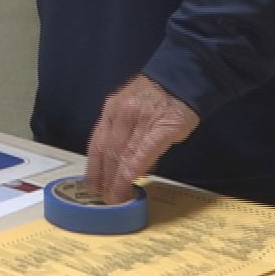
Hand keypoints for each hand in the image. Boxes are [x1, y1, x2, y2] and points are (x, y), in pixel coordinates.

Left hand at [83, 75, 199, 203]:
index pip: (97, 143)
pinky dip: (135, 168)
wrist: (182, 77)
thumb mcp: (130, 107)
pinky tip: (131, 181)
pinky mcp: (162, 127)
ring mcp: (140, 120)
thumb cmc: (157, 96)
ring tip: (117, 196)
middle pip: (107, 151)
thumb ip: (125, 133)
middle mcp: (120, 114)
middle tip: (104, 198)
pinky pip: (143, 151)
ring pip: (123, 154)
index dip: (93, 168)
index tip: (92, 186)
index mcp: (111, 110)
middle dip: (105, 177)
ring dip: (118, 179)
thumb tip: (124, 165)